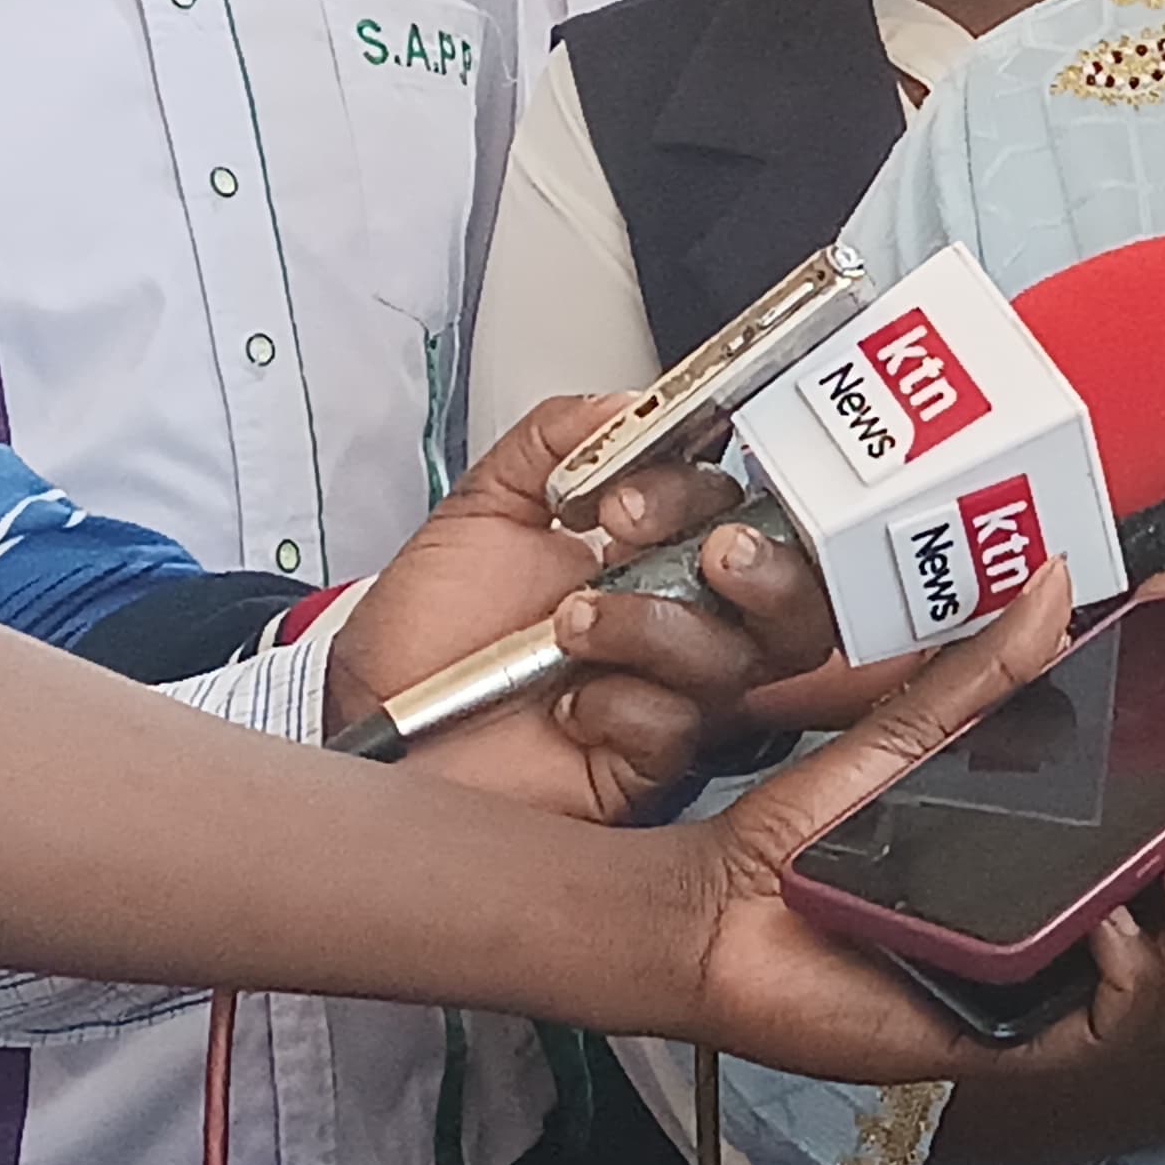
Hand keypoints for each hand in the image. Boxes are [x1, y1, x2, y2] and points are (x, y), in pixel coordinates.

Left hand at [331, 393, 845, 821]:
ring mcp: (667, 693)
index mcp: (654, 553)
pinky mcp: (642, 762)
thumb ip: (552, 440)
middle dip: (763, 568)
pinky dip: (619, 705)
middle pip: (792, 597)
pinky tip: (567, 703)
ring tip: (572, 623)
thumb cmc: (427, 631)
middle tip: (702, 550)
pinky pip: (675, 727)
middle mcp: (677, 623)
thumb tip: (624, 402)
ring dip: (656, 628)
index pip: (736, 511)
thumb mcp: (483, 508)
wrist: (373, 716)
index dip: (702, 496)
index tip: (626, 497)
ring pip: (735, 658)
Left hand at [624, 567, 1164, 1081]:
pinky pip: (1094, 1028)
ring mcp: (1044, 991)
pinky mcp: (998, 1036)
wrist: (712, 912)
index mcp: (1072, 867)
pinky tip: (1128, 935)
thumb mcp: (913, 729)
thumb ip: (993, 667)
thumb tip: (1065, 576)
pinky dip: (1128, 980)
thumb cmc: (806, 832)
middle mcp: (1075, 937)